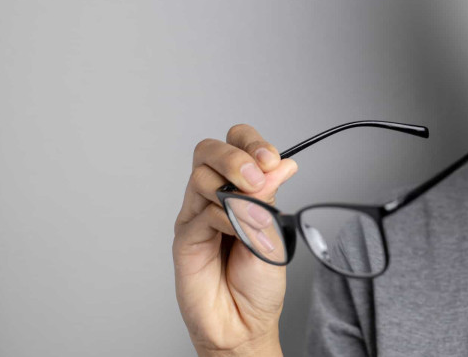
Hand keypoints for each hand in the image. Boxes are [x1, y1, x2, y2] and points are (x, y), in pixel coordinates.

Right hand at [172, 123, 297, 354]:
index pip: (238, 145)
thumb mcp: (274, 233)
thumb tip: (282, 165)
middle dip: (235, 155)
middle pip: (209, 151)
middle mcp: (214, 197)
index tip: (272, 159)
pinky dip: (226, 218)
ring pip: (201, 176)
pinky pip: (201, 213)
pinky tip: (240, 234)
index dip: (252, 144)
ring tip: (254, 216)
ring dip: (232, 188)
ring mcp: (197, 215)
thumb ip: (270, 198)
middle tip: (257, 175)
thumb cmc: (258, 283)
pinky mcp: (185, 238)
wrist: (245, 323)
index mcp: (240, 190)